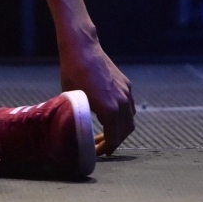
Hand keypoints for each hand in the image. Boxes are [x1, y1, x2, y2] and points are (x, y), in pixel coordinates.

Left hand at [58, 36, 134, 155]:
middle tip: (99, 146)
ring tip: (105, 133)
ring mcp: (126, 93)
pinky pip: (130, 107)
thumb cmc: (73, 73)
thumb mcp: (72, 100)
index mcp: (110, 109)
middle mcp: (122, 102)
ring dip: (120, 130)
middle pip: (125, 132)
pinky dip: (123, 117)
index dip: (105, 149)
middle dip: (114, 142)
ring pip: (130, 120)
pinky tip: (110, 116)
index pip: (114, 139)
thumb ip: (79, 119)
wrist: (82, 48)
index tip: (96, 153)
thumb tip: (76, 134)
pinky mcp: (126, 85)